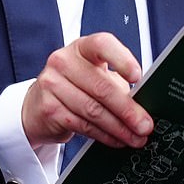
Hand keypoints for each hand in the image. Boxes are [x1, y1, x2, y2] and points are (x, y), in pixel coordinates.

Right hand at [22, 32, 153, 149]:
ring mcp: (52, 84)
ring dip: (119, 128)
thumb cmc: (74, 85)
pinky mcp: (49, 109)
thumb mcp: (93, 74)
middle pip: (101, 86)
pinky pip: (83, 125)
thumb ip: (116, 82)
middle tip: (145, 124)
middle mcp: (63, 61)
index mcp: (81, 47)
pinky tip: (116, 139)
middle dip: (128, 110)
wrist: (38, 103)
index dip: (122, 59)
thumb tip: (143, 104)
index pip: (102, 44)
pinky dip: (105, 135)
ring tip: (135, 137)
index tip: (138, 77)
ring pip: (93, 110)